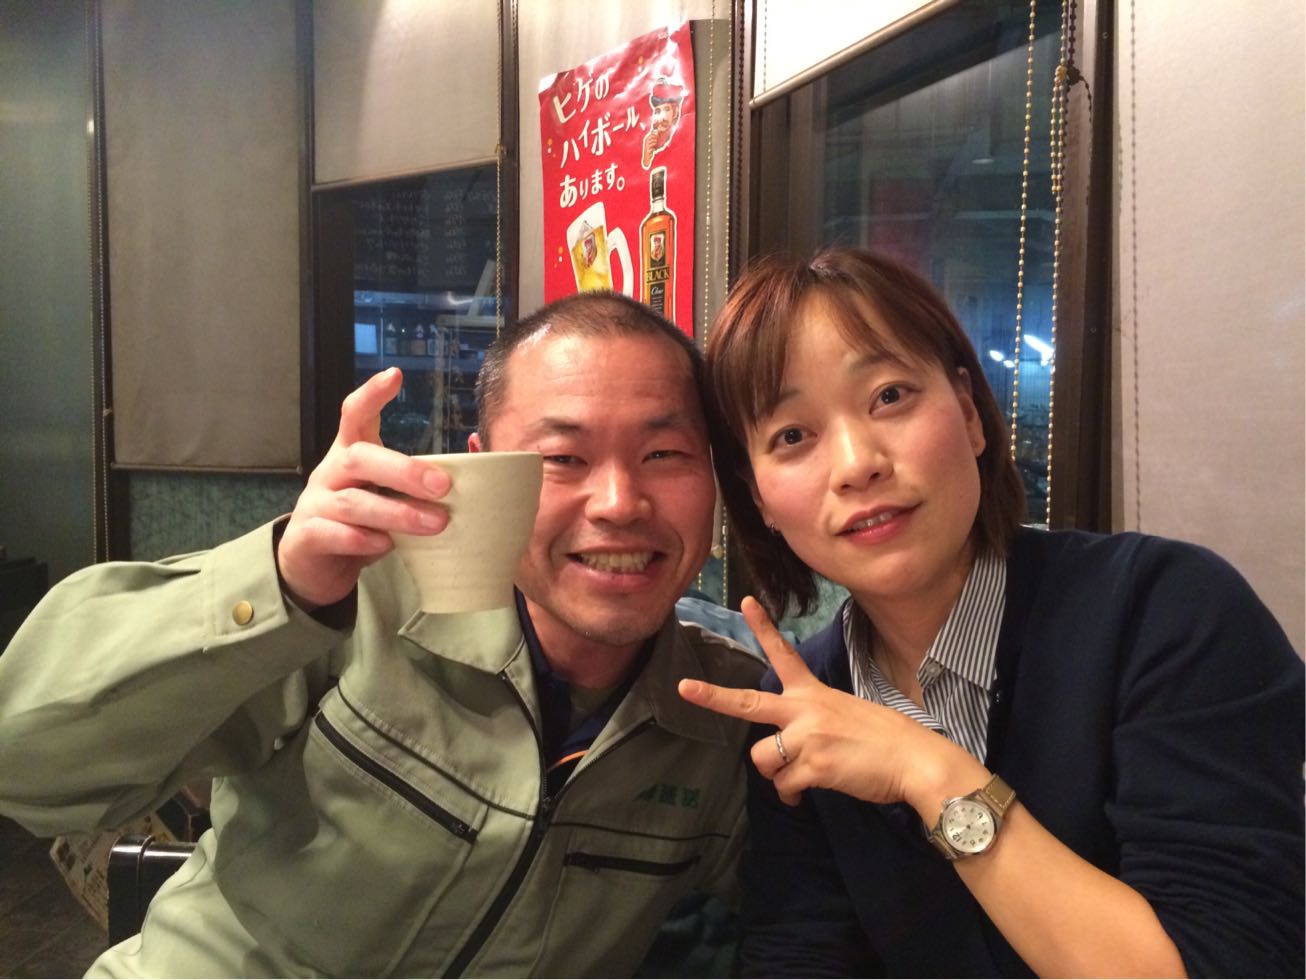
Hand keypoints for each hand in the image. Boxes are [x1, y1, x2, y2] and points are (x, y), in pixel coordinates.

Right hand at [277, 368, 451, 610]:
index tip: (395, 375)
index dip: (372, 394)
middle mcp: (330, 473)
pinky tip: (386, 545)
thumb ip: (416, 482)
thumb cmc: (362, 522)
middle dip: (404, 470)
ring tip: (436, 524)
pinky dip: (361, 539)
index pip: (354, 414)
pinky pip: (332, 534)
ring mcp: (315, 504)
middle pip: (359, 457)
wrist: (315, 564)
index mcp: (350, 454)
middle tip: (444, 486)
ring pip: (352, 502)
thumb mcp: (387, 494)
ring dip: (397, 513)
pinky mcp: (307, 537)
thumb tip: (474, 463)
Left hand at [678, 597, 980, 812]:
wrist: (914, 758)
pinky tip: (807, 793)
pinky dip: (792, 795)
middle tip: (685, 689)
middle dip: (713, 697)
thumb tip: (794, 751)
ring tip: (797, 779)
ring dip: (776, 774)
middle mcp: (804, 710)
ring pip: (762, 759)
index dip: (763, 627)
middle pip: (747, 703)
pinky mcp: (812, 764)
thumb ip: (815, 723)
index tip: (745, 602)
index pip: (783, 654)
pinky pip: (784, 786)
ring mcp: (806, 736)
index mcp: (814, 693)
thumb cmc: (888, 739)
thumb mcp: (849, 714)